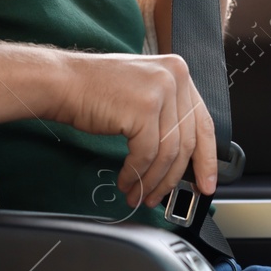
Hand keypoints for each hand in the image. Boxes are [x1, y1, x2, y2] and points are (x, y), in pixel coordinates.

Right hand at [58, 52, 216, 206]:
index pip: (203, 123)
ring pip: (167, 153)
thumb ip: (167, 115)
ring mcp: (160, 91)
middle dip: (175, 178)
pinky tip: (126, 181)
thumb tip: (184, 158)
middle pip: (187, 142)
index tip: (205, 183)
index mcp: (178, 72)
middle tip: (164, 198)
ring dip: (152, 181)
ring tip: (139, 194)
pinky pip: (146, 155)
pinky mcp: (143, 109)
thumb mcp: (144, 92)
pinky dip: (136, 174)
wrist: (63, 82)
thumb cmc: (96, 90)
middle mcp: (174, 78)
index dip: (207, 159)